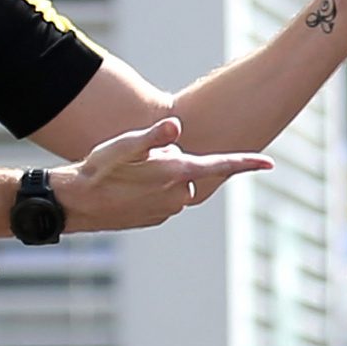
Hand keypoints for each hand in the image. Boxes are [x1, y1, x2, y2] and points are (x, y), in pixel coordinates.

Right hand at [51, 116, 272, 232]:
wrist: (76, 203)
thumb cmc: (99, 170)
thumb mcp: (124, 145)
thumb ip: (153, 136)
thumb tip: (175, 126)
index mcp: (177, 174)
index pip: (220, 166)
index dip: (246, 163)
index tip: (270, 163)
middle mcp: (178, 196)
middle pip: (188, 168)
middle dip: (171, 159)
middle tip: (138, 158)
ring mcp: (167, 211)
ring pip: (174, 183)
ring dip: (159, 175)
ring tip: (128, 174)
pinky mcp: (154, 219)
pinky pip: (161, 197)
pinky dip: (150, 189)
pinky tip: (126, 187)